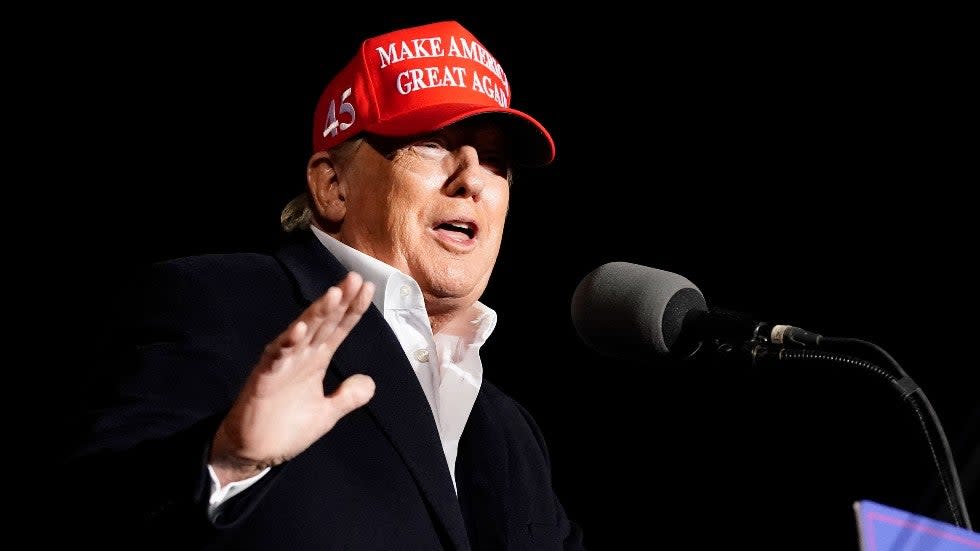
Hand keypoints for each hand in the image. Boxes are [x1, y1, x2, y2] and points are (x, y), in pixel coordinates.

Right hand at [210, 271, 375, 484]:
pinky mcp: (264, 378)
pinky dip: (288, 343)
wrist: (255, 452)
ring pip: (302, 333)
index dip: (353, 310)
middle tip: (355, 278)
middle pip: (323, 323)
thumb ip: (347, 397)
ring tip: (333, 295)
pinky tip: (299, 329)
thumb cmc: (286, 429)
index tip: (369, 288)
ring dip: (316, 314)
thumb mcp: (327, 414)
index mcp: (316, 360)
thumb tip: (370, 382)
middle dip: (339, 301)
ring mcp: (282, 365)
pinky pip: (276, 357)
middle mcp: (301, 356)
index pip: (339, 329)